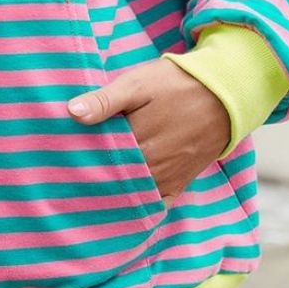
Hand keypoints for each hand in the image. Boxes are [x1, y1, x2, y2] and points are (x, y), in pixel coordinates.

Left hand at [66, 58, 230, 204]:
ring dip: (113, 190)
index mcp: (138, 138)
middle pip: (115, 177)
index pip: (101, 156)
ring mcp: (168, 176)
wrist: (224, 94)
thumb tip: (72, 113)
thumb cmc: (175, 84)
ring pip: (133, 192)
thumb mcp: (138, 83)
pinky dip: (139, 204)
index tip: (64, 154)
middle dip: (95, 175)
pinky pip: (156, 202)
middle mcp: (154, 164)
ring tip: (88, 187)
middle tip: (70, 173)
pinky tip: (121, 202)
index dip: (82, 155)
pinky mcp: (180, 183)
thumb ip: (106, 100)